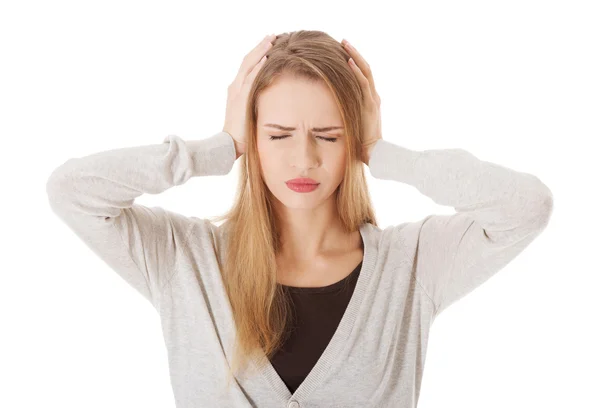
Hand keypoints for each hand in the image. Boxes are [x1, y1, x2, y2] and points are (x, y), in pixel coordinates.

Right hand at [223, 34, 275, 157]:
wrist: (228, 143)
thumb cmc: (241, 132)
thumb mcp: (248, 112)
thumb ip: (255, 102)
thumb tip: (269, 98)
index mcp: (236, 89)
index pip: (248, 66)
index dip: (258, 53)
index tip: (269, 44)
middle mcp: (235, 86)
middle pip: (248, 61)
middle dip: (260, 47)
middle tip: (272, 35)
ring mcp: (237, 91)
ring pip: (249, 65)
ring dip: (261, 52)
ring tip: (271, 41)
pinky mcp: (241, 98)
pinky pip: (250, 79)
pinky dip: (258, 67)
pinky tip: (267, 58)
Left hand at [342, 39, 382, 164]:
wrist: (374, 152)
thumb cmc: (361, 142)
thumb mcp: (353, 124)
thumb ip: (347, 115)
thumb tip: (329, 113)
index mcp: (370, 100)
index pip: (363, 76)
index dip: (355, 63)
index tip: (344, 52)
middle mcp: (373, 96)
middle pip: (365, 69)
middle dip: (354, 54)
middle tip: (343, 42)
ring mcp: (373, 99)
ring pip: (365, 71)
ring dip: (354, 56)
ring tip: (345, 44)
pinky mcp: (370, 104)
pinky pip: (362, 83)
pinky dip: (356, 70)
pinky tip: (348, 61)